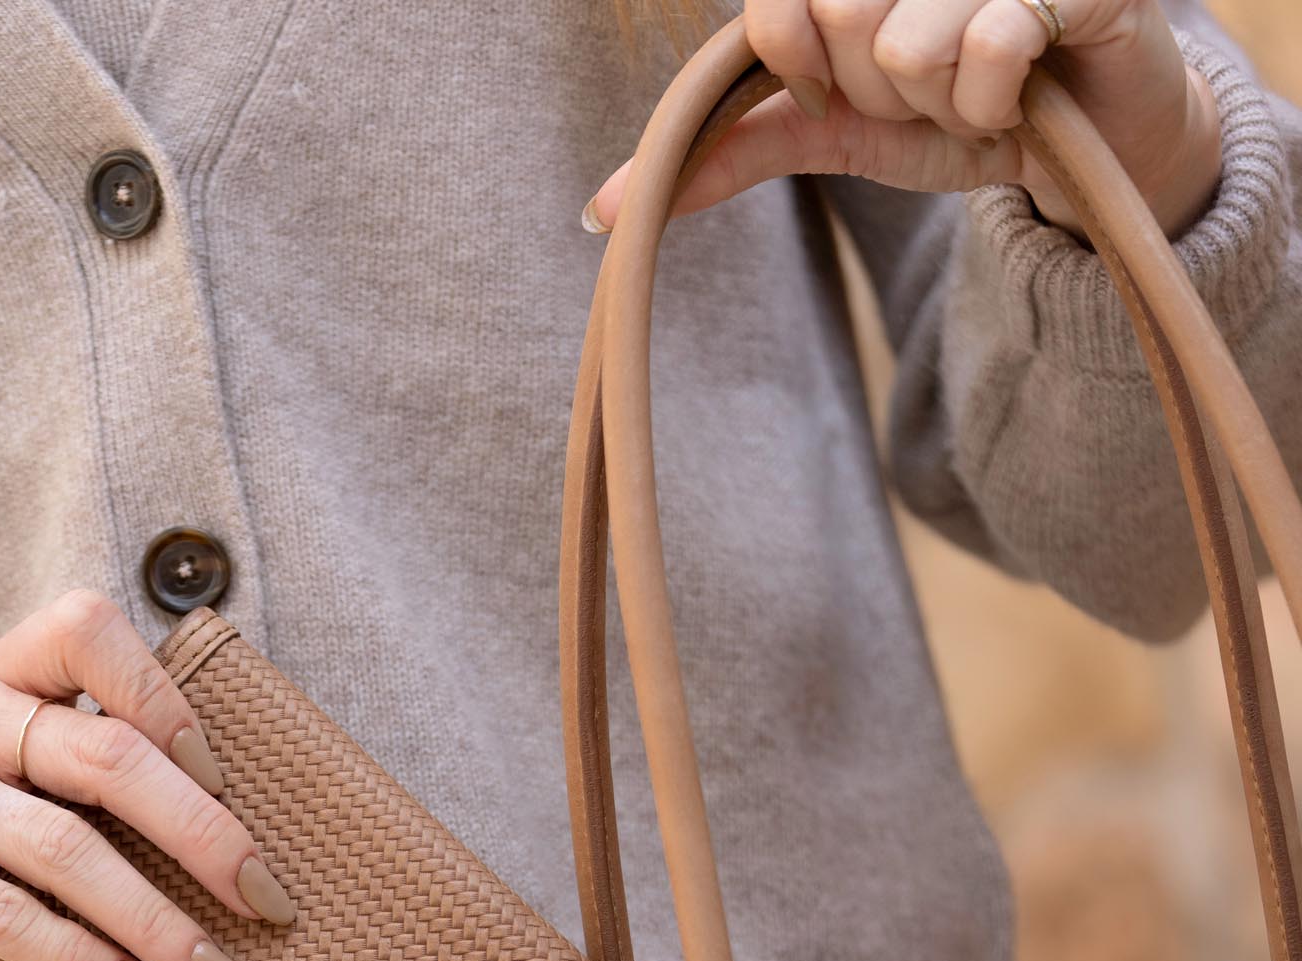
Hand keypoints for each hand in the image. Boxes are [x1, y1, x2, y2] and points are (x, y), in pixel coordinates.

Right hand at [0, 590, 293, 960]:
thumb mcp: (25, 826)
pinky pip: (7, 915)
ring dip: (159, 922)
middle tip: (270, 904)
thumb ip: (98, 811)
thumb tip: (245, 861)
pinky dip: (88, 960)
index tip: (226, 784)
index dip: (168, 697)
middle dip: (205, 835)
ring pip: (64, 846)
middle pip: (103, 752)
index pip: (85, 629)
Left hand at [585, 0, 1221, 239]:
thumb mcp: (834, 134)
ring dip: (940, 98)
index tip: (848, 86)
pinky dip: (994, 97)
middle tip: (928, 90)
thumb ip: (729, 151)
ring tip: (982, 87)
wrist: (1086, 142)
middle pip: (839, 20)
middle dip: (876, 91)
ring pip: (906, 43)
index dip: (800, 66)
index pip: (775, 6)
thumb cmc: (958, 114)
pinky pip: (985, 45)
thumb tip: (601, 212)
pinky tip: (1026, 86)